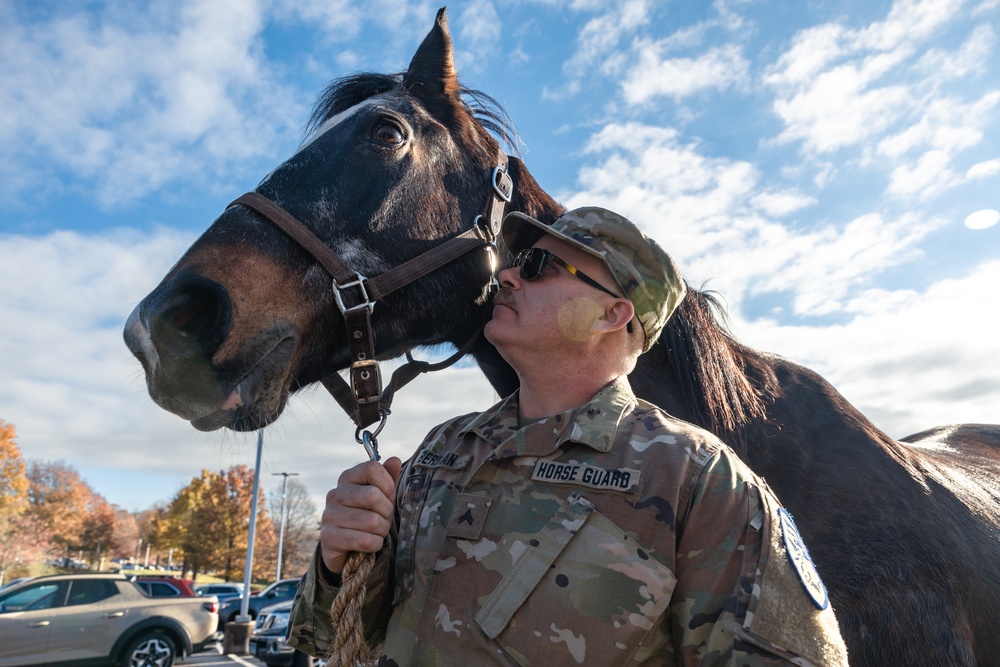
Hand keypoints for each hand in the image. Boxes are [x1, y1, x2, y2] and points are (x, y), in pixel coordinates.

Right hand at [320, 457, 402, 574]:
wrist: (344, 546)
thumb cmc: (366, 514)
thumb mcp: (380, 495)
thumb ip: (388, 477)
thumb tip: (395, 460)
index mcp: (347, 478)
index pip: (372, 468)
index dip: (388, 483)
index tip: (388, 496)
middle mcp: (335, 494)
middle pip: (372, 495)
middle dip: (386, 511)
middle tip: (384, 518)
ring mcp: (329, 515)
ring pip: (372, 521)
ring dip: (382, 530)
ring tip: (377, 531)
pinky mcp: (329, 537)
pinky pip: (364, 540)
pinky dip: (375, 544)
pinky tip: (370, 543)